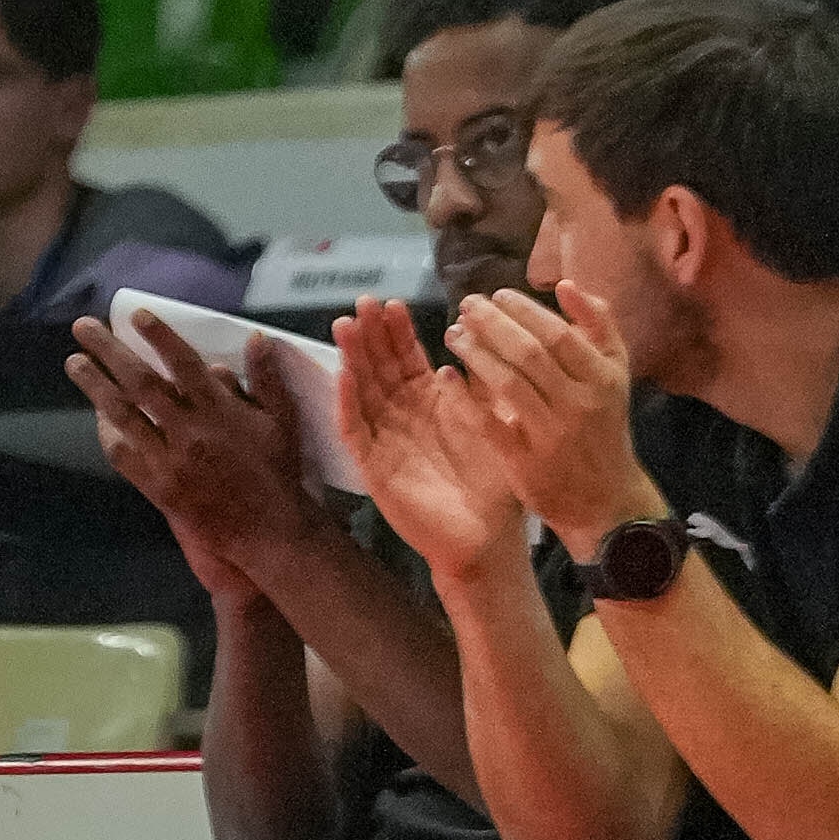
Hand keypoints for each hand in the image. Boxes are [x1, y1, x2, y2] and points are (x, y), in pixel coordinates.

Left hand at [65, 307, 319, 597]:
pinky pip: (124, 456)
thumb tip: (255, 338)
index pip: (184, 364)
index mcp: (220, 412)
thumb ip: (266, 378)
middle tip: (82, 327)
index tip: (136, 315)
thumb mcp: (282, 421)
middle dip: (109, 352)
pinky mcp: (158, 488)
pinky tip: (98, 416)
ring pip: (123, 416)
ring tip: (74, 363)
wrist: (268, 532)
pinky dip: (107, 434)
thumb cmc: (277, 471)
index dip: (159, 337)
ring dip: (95, 387)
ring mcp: (169, 461)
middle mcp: (189, 432)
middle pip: (141, 383)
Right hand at [335, 290, 534, 581]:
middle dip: (370, 334)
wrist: (487, 537)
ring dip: (352, 358)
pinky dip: (348, 404)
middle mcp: (402, 416)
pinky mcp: (373, 468)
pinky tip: (344, 376)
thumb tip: (462, 343)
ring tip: (345, 325)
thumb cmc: (494, 483)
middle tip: (363, 302)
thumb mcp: (492, 422)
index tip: (393, 302)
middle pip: (379, 367)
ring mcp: (384, 440)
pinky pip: (356, 432)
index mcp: (429, 402)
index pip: (406, 358)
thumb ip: (478, 386)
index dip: (397, 331)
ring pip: (362, 391)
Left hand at [436, 272, 653, 555]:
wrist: (605, 499)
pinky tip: (445, 374)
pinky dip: (463, 397)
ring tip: (454, 333)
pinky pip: (487, 423)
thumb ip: (599, 325)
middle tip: (466, 305)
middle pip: (529, 354)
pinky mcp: (524, 462)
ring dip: (475, 352)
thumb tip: (567, 285)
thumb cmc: (603, 423)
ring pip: (507, 384)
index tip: (496, 295)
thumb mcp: (615, 373)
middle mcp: (579, 405)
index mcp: (602, 378)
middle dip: (492, 323)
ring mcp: (551, 435)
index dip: (524, 310)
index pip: (558, 334)